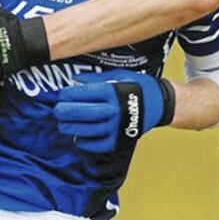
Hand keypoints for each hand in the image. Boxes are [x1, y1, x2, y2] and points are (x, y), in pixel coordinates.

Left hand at [55, 70, 175, 153]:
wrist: (161, 104)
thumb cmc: (139, 86)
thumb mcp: (119, 75)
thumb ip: (96, 78)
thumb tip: (75, 80)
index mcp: (112, 91)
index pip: (83, 94)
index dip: (68, 95)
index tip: (62, 95)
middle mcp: (114, 109)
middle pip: (82, 113)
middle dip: (64, 112)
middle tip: (58, 111)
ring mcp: (117, 126)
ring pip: (87, 130)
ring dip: (71, 128)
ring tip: (64, 125)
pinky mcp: (120, 139)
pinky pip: (98, 144)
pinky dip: (85, 142)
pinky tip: (78, 137)